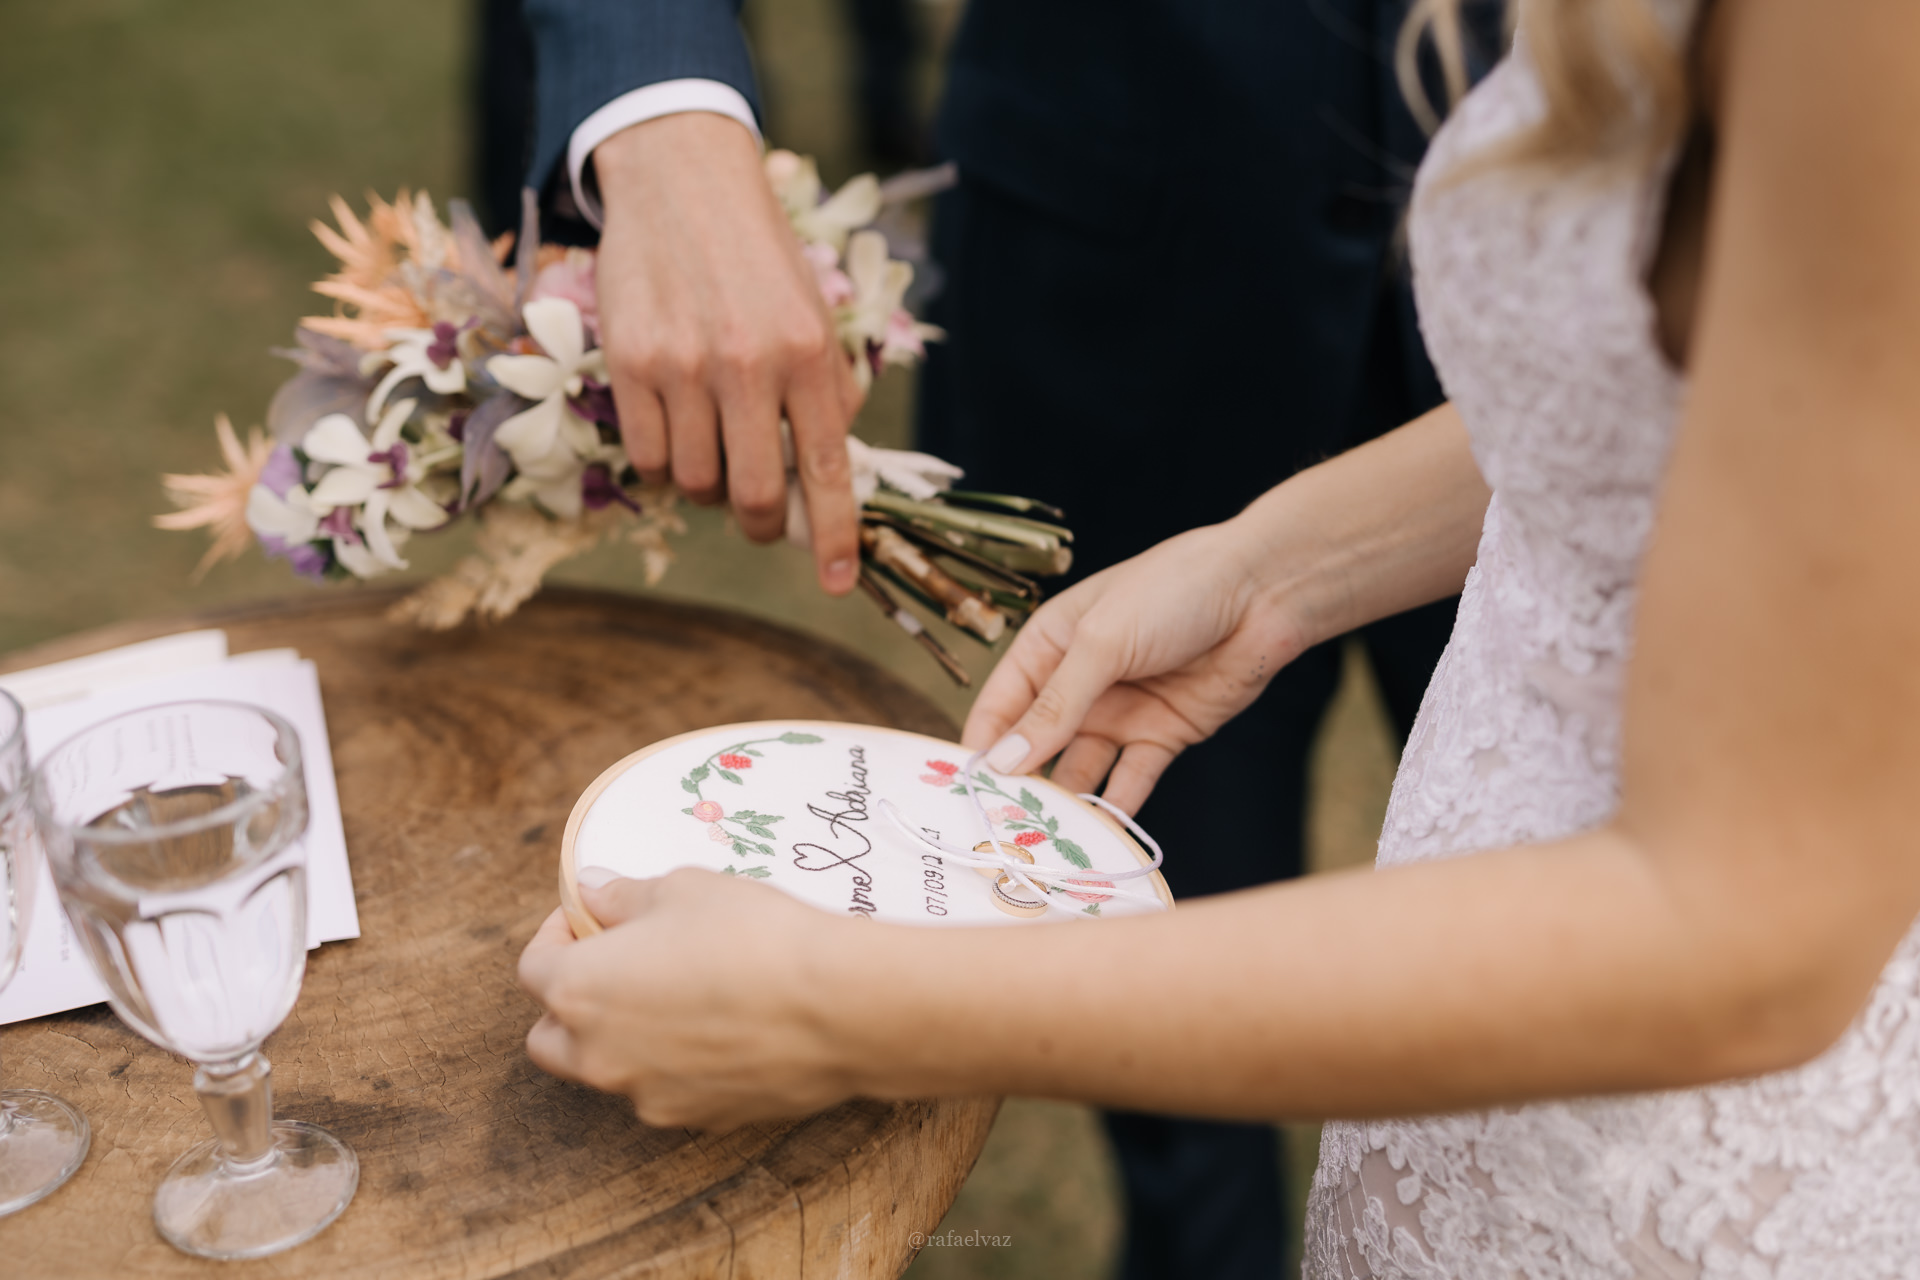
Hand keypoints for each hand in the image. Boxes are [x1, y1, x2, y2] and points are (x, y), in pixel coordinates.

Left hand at [518, 868, 856, 1129]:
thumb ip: (622, 895)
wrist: (837, 1007)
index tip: (590, 915)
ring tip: (681, 993)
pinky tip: (725, 1026)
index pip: (532, 967)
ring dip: (624, 1036)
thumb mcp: (683, 888)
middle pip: (550, 1038)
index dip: (557, 933)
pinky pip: (668, 1089)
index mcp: (579, 992)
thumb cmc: (753, 935)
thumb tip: (593, 893)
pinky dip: (677, 1063)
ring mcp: (649, 1096)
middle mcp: (600, 1057)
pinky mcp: (700, 1119)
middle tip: (619, 963)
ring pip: (610, 1069)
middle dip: (571, 1002)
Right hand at [593, 113, 863, 594]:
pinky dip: (663, 465)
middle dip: (762, 524)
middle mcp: (747, 364)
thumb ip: (828, 391)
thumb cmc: (759, 257)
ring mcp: (683, 367)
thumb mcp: (816, 313)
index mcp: (806, 354)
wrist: (682, 180)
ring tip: (715, 449)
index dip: (834, 536)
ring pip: (695, 483)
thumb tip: (828, 472)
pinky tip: (675, 431)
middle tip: (762, 514)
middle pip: (755, 496)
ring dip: (709, 488)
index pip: (827, 470)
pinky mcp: (630, 363)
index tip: (837, 582)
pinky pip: (646, 457)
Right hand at [962, 522, 1305, 811]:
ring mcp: (1120, 713)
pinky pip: (1131, 780)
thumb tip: (1004, 761)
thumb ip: (1054, 706)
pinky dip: (1116, 809)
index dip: (981, 749)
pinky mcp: (1162, 736)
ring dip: (1066, 805)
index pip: (1000, 707)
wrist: (1262, 592)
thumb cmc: (1172, 591)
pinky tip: (1100, 840)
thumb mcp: (1100, 643)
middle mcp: (1078, 685)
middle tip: (1002, 833)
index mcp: (1048, 646)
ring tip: (1048, 846)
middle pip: (1037, 748)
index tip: (963, 795)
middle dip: (1021, 787)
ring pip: (1080, 770)